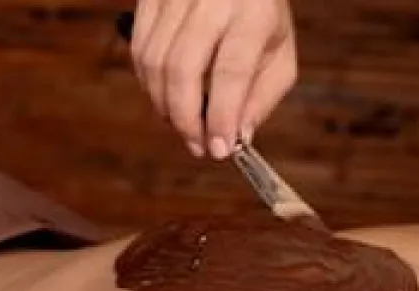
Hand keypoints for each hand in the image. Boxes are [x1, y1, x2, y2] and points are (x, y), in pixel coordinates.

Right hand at [130, 0, 297, 158]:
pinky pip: (139, 49)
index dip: (221, 117)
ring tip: (185, 124)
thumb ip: (262, 98)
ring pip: (155, 61)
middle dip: (186, 119)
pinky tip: (168, 97)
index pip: (230, 72)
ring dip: (165, 105)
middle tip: (198, 145)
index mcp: (251, 12)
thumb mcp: (279, 53)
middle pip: (183, 68)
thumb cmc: (260, 13)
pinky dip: (149, 83)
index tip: (219, 149)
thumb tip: (237, 138)